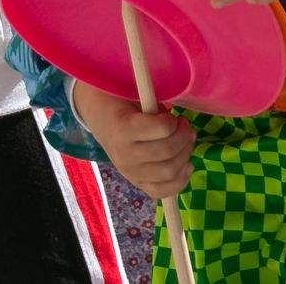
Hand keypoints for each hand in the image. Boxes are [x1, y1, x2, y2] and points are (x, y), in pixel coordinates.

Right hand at [71, 82, 194, 198]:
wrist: (99, 118)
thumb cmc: (121, 103)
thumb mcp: (135, 94)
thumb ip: (155, 106)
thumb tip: (177, 123)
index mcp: (123, 128)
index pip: (162, 129)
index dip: (174, 122)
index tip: (173, 116)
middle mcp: (125, 155)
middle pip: (168, 152)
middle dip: (185, 137)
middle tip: (185, 126)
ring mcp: (130, 172)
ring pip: (170, 172)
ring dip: (186, 155)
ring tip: (185, 142)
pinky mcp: (137, 183)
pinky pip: (163, 191)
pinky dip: (180, 180)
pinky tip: (186, 165)